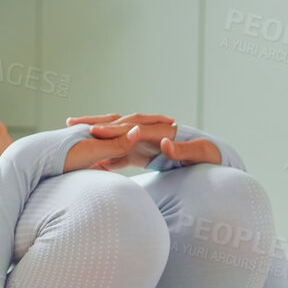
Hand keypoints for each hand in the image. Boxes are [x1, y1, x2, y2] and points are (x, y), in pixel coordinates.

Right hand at [65, 112, 221, 169]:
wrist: (215, 159)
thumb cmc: (210, 157)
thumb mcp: (200, 154)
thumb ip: (183, 150)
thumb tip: (166, 142)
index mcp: (163, 132)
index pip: (133, 127)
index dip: (114, 130)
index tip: (95, 133)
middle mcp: (151, 133)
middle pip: (120, 124)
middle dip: (97, 123)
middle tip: (73, 124)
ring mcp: (146, 141)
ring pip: (116, 135)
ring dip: (97, 134)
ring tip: (72, 133)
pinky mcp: (144, 151)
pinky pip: (120, 152)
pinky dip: (106, 154)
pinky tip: (90, 163)